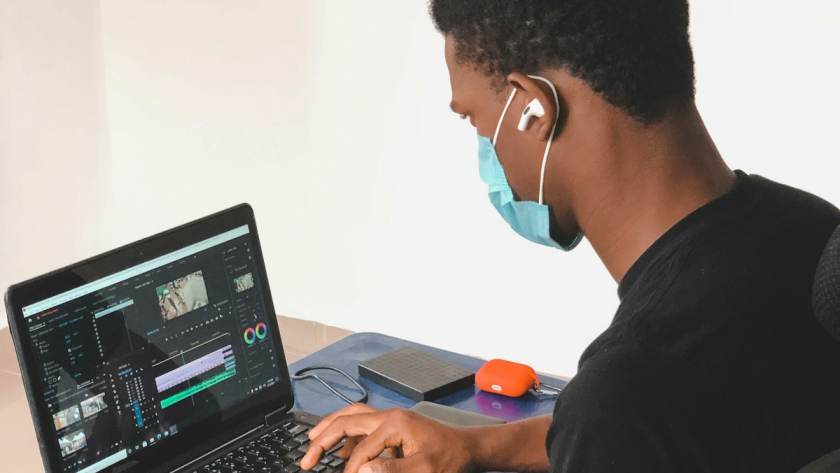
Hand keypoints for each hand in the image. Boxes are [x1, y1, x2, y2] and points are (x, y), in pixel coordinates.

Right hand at [301, 403, 475, 472]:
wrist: (469, 449)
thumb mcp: (424, 469)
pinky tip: (342, 449)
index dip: (350, 470)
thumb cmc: (451, 458)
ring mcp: (391, 419)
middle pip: (346, 421)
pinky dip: (347, 434)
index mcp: (395, 423)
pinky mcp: (394, 427)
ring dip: (331, 428)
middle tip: (306, 458)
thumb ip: (392, 470)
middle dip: (323, 438)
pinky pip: (363, 425)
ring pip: (352, 417)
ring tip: (312, 441)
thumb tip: (361, 470)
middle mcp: (389, 416)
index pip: (361, 449)